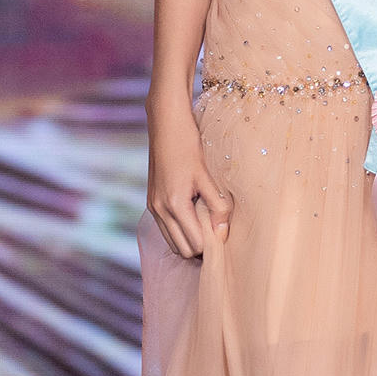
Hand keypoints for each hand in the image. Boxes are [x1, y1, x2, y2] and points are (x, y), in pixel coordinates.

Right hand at [146, 103, 231, 260]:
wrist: (166, 125)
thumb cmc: (188, 146)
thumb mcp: (207, 176)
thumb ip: (218, 205)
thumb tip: (223, 233)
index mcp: (174, 205)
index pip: (194, 244)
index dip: (211, 245)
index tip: (225, 235)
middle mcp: (159, 210)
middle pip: (182, 250)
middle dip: (200, 246)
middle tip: (217, 232)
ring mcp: (153, 207)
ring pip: (172, 242)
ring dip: (189, 239)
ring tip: (207, 225)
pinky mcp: (151, 202)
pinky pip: (165, 229)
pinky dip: (179, 230)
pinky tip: (194, 216)